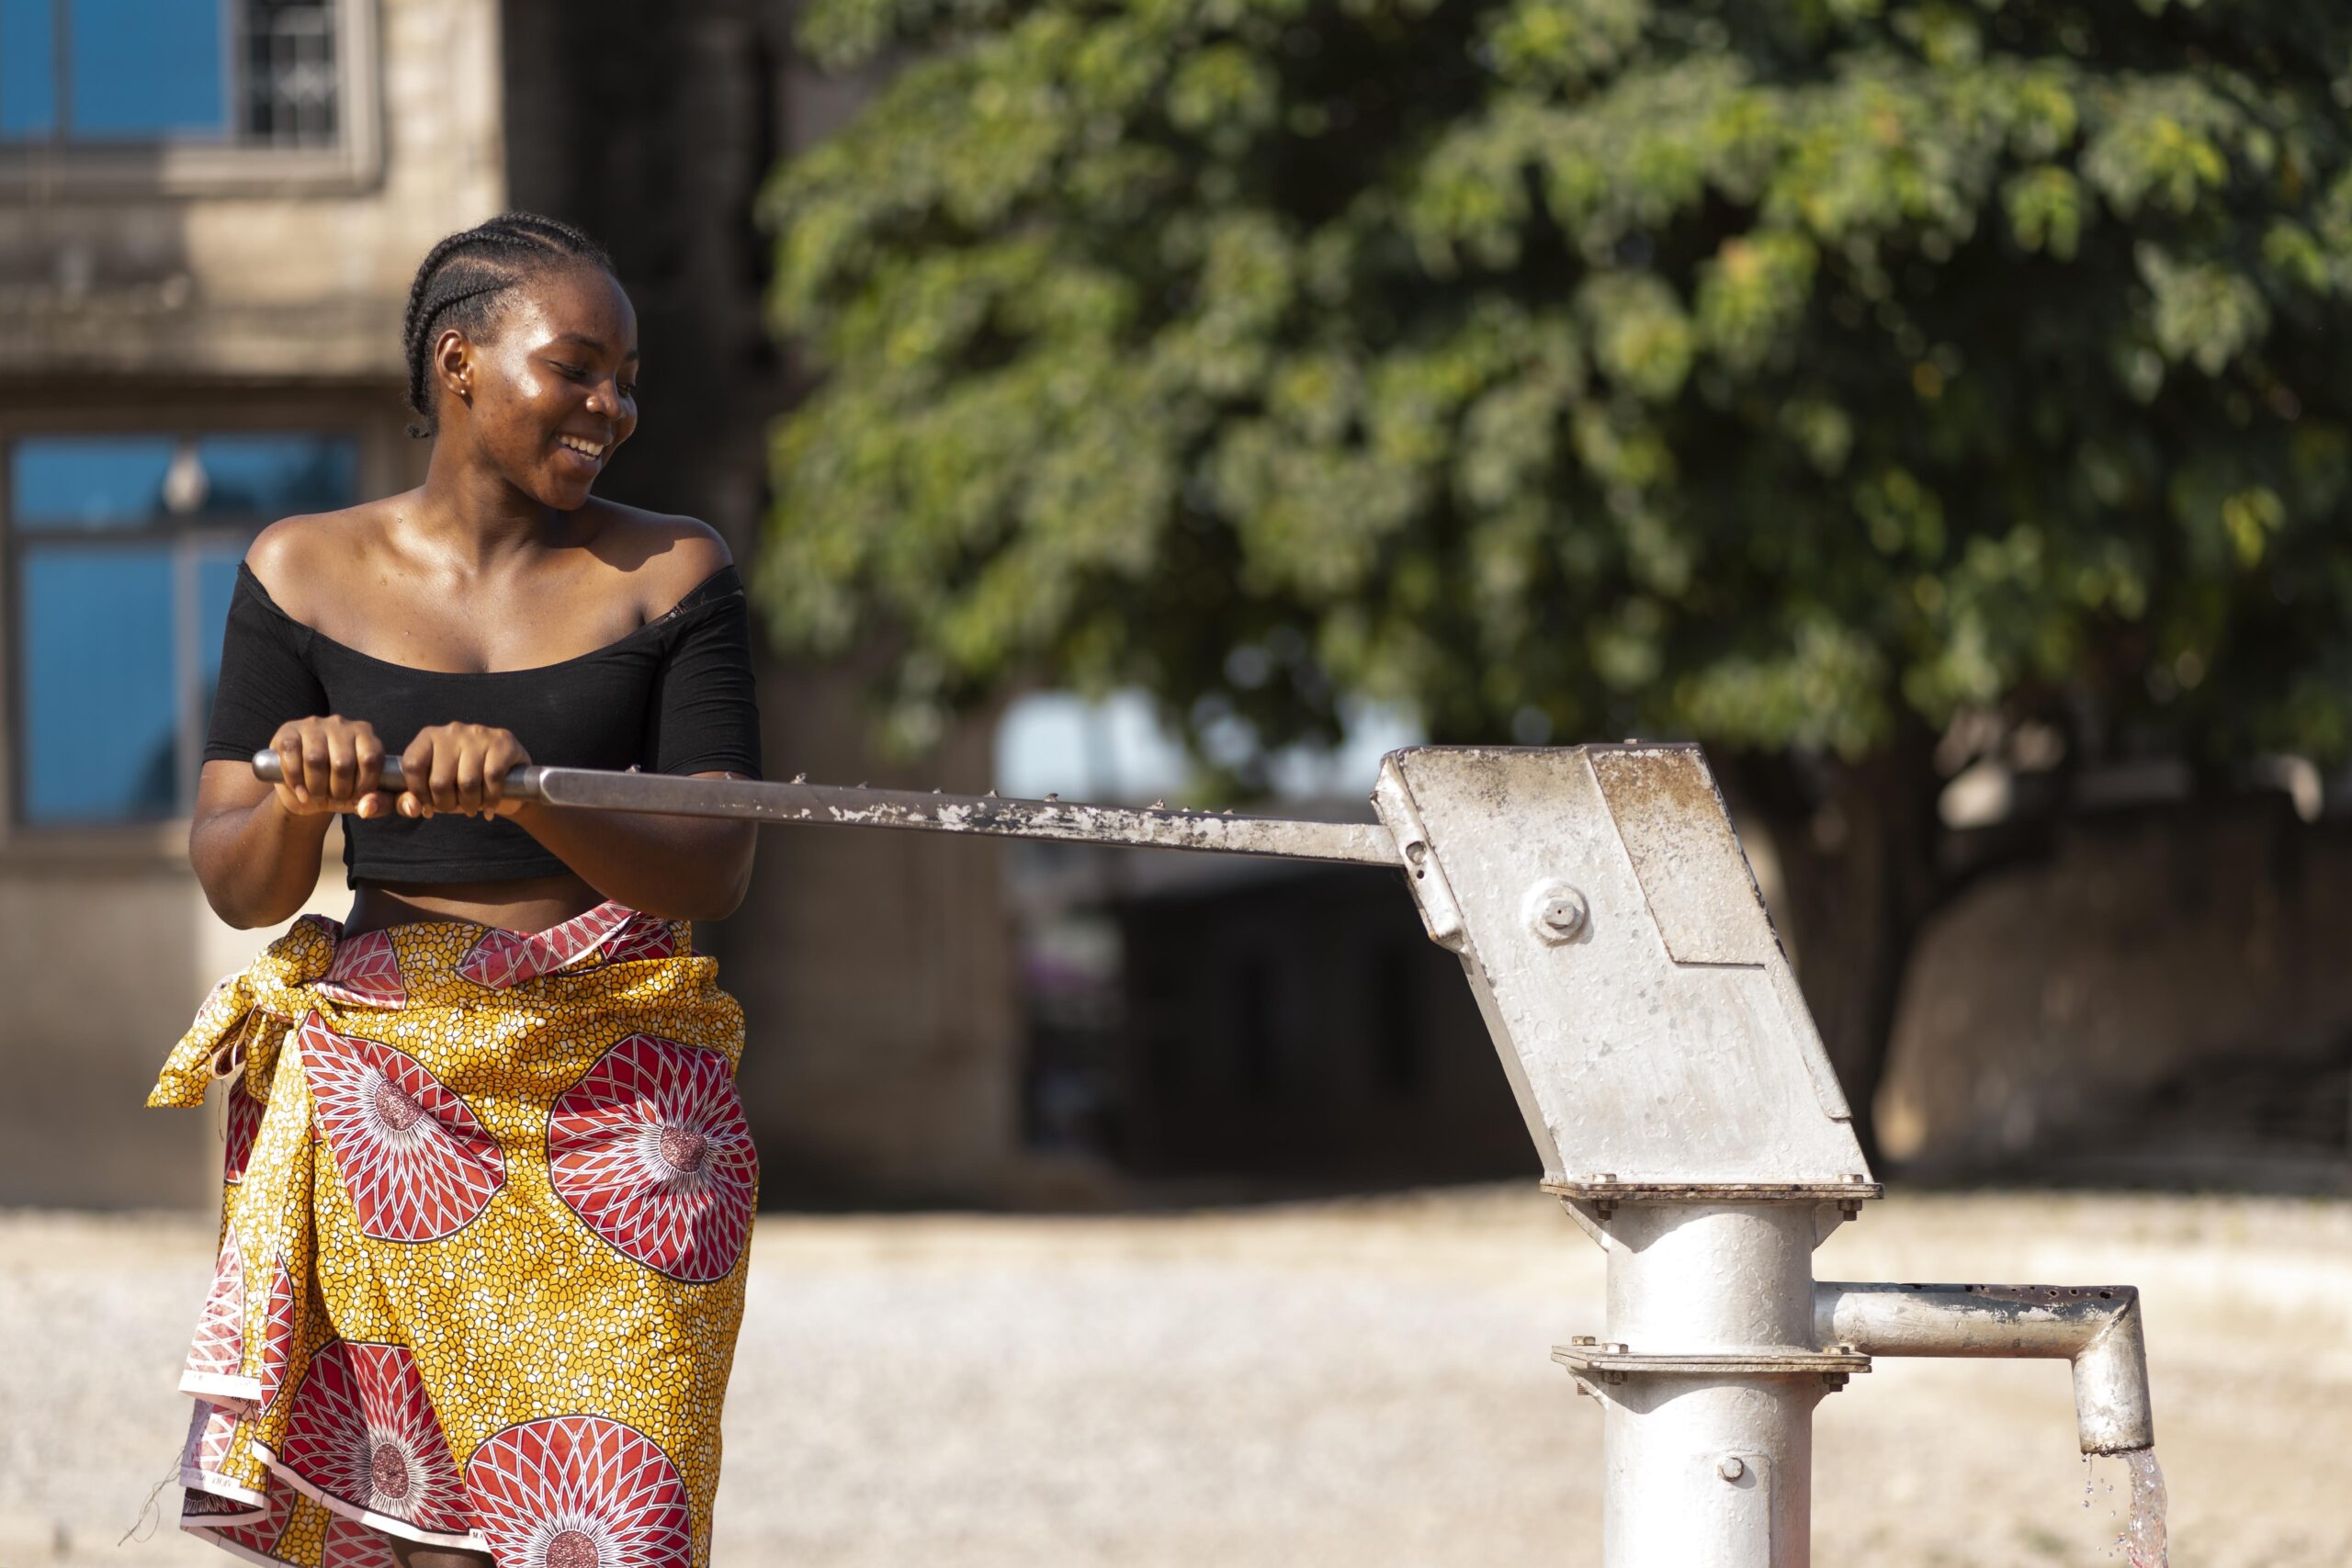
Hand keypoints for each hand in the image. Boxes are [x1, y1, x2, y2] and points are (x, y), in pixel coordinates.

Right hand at [266, 717, 397, 819]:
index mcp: (364, 734)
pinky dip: (295, 779)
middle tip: (334, 797)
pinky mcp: (288, 731)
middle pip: (342, 762)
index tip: (356, 797)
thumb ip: (371, 803)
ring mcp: (313, 725)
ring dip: (316, 787)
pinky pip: (291, 754)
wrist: (302, 785)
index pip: (371, 758)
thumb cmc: (336, 786)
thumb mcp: (357, 796)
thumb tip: (368, 807)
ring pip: (315, 759)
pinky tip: (300, 790)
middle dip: (339, 790)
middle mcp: (340, 724)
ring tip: (317, 795)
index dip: (365, 784)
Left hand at [398, 723, 532, 819]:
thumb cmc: (462, 785)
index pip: (413, 765)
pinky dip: (491, 800)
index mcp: (429, 737)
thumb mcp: (432, 792)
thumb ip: (410, 800)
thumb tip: (411, 809)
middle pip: (440, 780)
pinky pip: (492, 778)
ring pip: (467, 782)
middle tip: (455, 809)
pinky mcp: (503, 741)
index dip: (418, 792)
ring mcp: (479, 733)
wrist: (510, 779)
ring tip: (473, 808)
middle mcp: (452, 730)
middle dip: (447, 805)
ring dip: (470, 805)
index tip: (428, 807)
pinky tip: (490, 806)